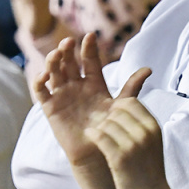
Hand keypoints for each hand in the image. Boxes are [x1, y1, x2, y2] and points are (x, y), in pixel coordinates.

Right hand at [34, 34, 151, 188]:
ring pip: (54, 72)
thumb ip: (132, 86)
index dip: (88, 47)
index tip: (91, 36)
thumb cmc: (111, 129)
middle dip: (67, 50)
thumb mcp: (122, 105)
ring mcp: (62, 95)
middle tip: (69, 42)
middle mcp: (77, 86)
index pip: (89, 60)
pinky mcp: (51, 107)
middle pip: (69, 62)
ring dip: (52, 61)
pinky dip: (40, 81)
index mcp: (94, 83)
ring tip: (56, 54)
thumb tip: (148, 68)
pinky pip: (41, 91)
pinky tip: (45, 75)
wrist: (98, 151)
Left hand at [86, 96, 181, 188]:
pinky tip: (91, 137)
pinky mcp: (119, 158)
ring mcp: (132, 145)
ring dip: (99, 129)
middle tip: (104, 129)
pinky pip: (100, 137)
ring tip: (99, 138)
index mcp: (153, 126)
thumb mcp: (153, 141)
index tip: (113, 116)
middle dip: (107, 118)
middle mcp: (144, 133)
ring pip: (106, 123)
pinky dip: (93, 135)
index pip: (130, 102)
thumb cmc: (149, 170)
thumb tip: (121, 107)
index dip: (118, 107)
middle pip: (116, 111)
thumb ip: (141, 124)